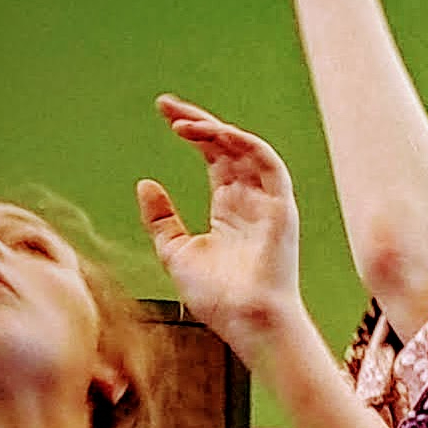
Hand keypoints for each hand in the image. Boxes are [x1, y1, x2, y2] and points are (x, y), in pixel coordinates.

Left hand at [137, 97, 310, 346]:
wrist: (246, 322)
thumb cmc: (217, 297)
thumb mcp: (176, 252)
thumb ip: (161, 219)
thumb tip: (146, 183)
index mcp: (229, 207)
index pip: (213, 157)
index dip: (192, 132)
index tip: (163, 113)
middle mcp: (250, 199)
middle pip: (227, 146)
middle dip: (198, 121)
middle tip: (166, 105)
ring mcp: (268, 201)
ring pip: (246, 149)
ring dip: (215, 131)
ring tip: (180, 124)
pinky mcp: (282, 207)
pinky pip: (268, 164)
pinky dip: (244, 144)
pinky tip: (215, 134)